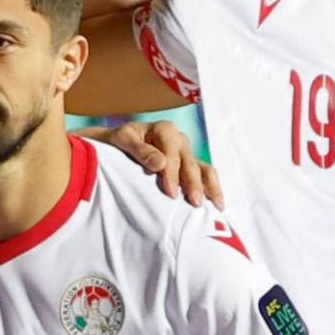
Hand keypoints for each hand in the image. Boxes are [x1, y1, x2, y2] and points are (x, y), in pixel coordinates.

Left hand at [97, 116, 223, 209]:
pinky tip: (217, 203)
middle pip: (189, 163)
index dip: (172, 174)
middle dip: (193, 183)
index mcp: (165, 130)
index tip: (171, 193)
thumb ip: (140, 149)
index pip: (172, 154)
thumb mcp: (122, 139)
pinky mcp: (189, 164)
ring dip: (209, 186)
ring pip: (203, 168)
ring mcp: (186, 152)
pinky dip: (212, 188)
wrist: (117, 143)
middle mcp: (179, 139)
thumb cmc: (118, 141)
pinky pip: (205, 174)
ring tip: (212, 205)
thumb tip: (160, 163)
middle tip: (194, 202)